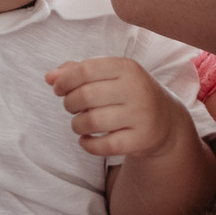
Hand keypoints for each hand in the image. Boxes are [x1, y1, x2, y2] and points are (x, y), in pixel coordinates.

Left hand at [46, 56, 192, 160]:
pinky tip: (87, 140)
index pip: (85, 70)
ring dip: (77, 125)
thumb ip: (78, 72)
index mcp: (127, 67)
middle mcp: (136, 89)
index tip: (58, 89)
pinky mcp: (141, 139)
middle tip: (72, 108)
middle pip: (85, 96)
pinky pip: (104, 146)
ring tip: (80, 123)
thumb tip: (49, 77)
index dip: (64, 80)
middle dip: (69, 103)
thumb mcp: (109, 76)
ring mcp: (141, 115)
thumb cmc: (127, 94)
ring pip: (91, 121)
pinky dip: (87, 144)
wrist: (166, 121)